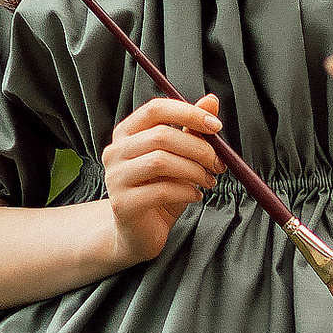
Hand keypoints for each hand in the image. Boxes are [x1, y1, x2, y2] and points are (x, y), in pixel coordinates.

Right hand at [102, 90, 225, 263]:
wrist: (139, 232)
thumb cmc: (159, 191)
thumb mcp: (179, 157)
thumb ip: (191, 129)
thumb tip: (211, 101)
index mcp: (127, 133)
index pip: (155, 109)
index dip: (188, 113)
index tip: (216, 126)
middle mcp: (115, 151)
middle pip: (161, 136)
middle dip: (198, 148)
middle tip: (218, 162)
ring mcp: (115, 178)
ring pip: (161, 162)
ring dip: (194, 171)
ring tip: (208, 180)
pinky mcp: (123, 204)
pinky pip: (162, 191)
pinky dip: (187, 192)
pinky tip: (195, 195)